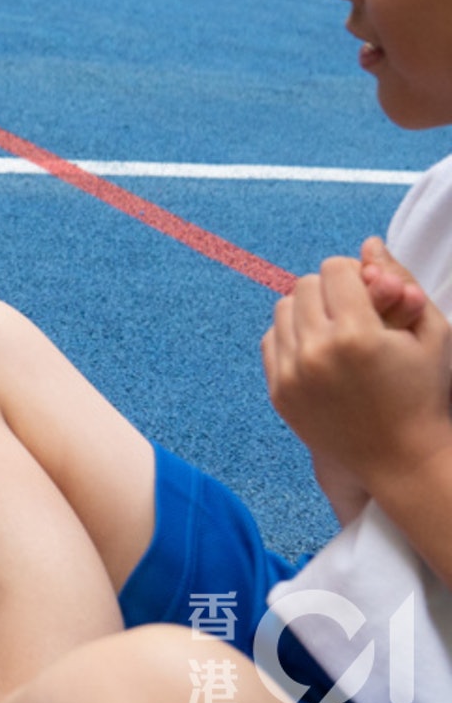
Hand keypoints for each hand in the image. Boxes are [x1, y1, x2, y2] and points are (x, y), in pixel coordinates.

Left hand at [264, 238, 451, 495]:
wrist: (402, 459)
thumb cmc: (424, 392)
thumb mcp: (430, 333)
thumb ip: (401, 282)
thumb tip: (368, 243)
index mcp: (357, 335)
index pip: (334, 269)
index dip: (356, 275)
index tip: (371, 293)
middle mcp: (317, 352)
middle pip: (306, 285)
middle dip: (332, 291)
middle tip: (356, 313)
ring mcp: (292, 374)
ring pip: (283, 309)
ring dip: (309, 311)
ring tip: (338, 332)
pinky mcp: (278, 392)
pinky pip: (271, 340)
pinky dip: (293, 337)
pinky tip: (321, 352)